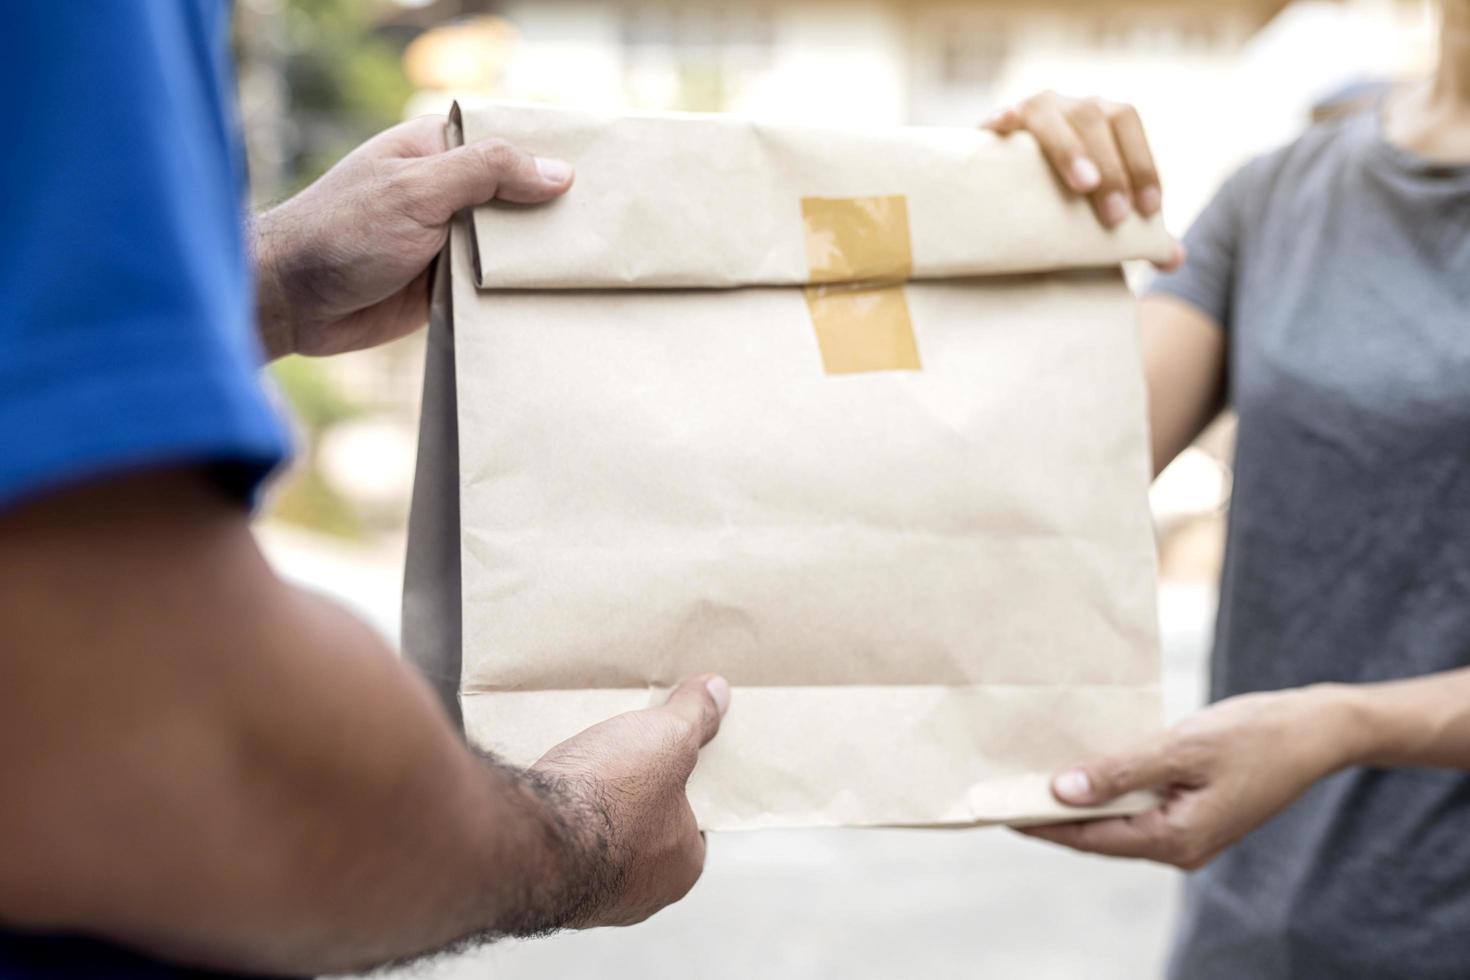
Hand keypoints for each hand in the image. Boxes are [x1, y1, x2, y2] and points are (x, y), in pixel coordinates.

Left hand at [253, 116, 573, 358]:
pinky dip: (518, 292)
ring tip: (596, 263)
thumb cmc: (341, 231)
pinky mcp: (448, 284)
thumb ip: (486, 174)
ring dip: (540, 257)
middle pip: (520, 196)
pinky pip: (495, 284)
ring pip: (512, 244)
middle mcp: (449, 192)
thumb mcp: (418, 190)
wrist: (292, 301)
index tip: (601, 172)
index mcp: (439, 149)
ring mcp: (449, 239)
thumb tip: (559, 172)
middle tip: (609, 225)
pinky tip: (556, 297)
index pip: (511, 141)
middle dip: (555, 212)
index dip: (553, 154)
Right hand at [531, 674, 731, 926]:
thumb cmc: (614, 795)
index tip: (664, 762)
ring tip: (581, 770)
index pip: (693, 828)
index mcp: (682, 867)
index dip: (681, 791)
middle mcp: (641, 894)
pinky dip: (556, 824)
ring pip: (598, 847)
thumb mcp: (668, 739)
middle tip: (620, 762)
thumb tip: (717, 691)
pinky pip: (559, 851)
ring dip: (589, 814)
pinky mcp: (544, 890)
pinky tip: (549, 794)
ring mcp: (589, 899)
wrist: (532, 833)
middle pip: (645, 837)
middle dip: (633, 802)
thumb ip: (694, 717)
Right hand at [984, 91, 1181, 266]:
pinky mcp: (994, 128)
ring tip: (1083, 186)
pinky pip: (997, 117)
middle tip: (1116, 217)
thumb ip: (1138, 233)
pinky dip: (1000, 120)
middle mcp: (1067, 107)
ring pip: (1049, 113)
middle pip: (1094, 119)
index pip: (1127, 125)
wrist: (1014, 186)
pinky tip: (1000, 128)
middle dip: (1112, 168)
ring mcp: (1028, 112)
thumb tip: (1176, 259)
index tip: (1148, 209)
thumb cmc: (1069, 199)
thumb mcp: (1102, 210)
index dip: (1142, 162)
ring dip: (1069, 148)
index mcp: (1099, 117)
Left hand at [1020, 687, 1354, 868]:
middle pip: (1097, 834)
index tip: (995, 807)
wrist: (1317, 730)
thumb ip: (1120, 771)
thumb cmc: (1256, 735)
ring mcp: (1187, 832)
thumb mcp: (1181, 748)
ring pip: (1116, 820)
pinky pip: (1137, 805)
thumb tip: (1063, 791)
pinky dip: (1108, 788)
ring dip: (1077, 799)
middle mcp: (1179, 846)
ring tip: (1029, 773)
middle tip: (1001, 786)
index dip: (1039, 823)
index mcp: (1176, 839)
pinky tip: (1082, 764)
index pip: (1088, 838)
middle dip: (1050, 812)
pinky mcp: (1192, 812)